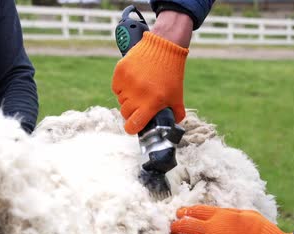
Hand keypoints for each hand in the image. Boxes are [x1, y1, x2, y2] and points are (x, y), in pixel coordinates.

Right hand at [112, 13, 190, 133]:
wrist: (164, 46)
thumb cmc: (171, 73)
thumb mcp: (177, 96)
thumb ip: (176, 114)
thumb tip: (170, 127)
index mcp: (152, 103)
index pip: (133, 125)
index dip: (132, 128)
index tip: (134, 125)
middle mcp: (138, 94)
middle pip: (125, 114)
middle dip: (132, 111)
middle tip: (141, 102)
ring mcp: (128, 83)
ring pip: (120, 101)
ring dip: (127, 98)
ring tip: (139, 88)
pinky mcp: (120, 72)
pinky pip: (116, 88)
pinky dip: (122, 87)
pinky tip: (133, 79)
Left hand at [171, 205, 292, 233]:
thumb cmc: (264, 233)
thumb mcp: (247, 214)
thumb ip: (229, 214)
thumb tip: (219, 214)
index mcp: (221, 215)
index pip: (195, 210)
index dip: (184, 212)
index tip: (179, 214)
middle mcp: (211, 229)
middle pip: (184, 225)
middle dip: (174, 226)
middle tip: (170, 228)